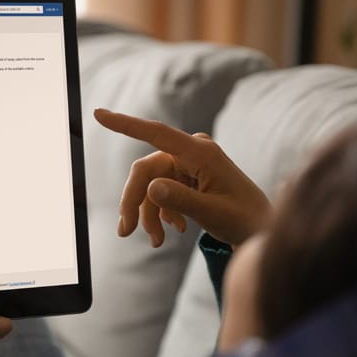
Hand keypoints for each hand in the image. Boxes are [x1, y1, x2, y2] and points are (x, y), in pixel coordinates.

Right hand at [94, 108, 270, 246]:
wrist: (258, 230)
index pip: (156, 133)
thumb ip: (182, 201)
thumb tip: (151, 188)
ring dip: (148, 214)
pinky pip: (159, 192)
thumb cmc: (244, 219)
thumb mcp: (213, 213)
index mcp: (201, 152)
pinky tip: (175, 230)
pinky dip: (160, 213)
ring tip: (157, 242)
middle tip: (125, 232)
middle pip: (145, 170)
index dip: (126, 124)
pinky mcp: (184, 178)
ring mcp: (187, 165)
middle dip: (134, 201)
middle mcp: (191, 153)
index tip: (98, 114)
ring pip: (149, 185)